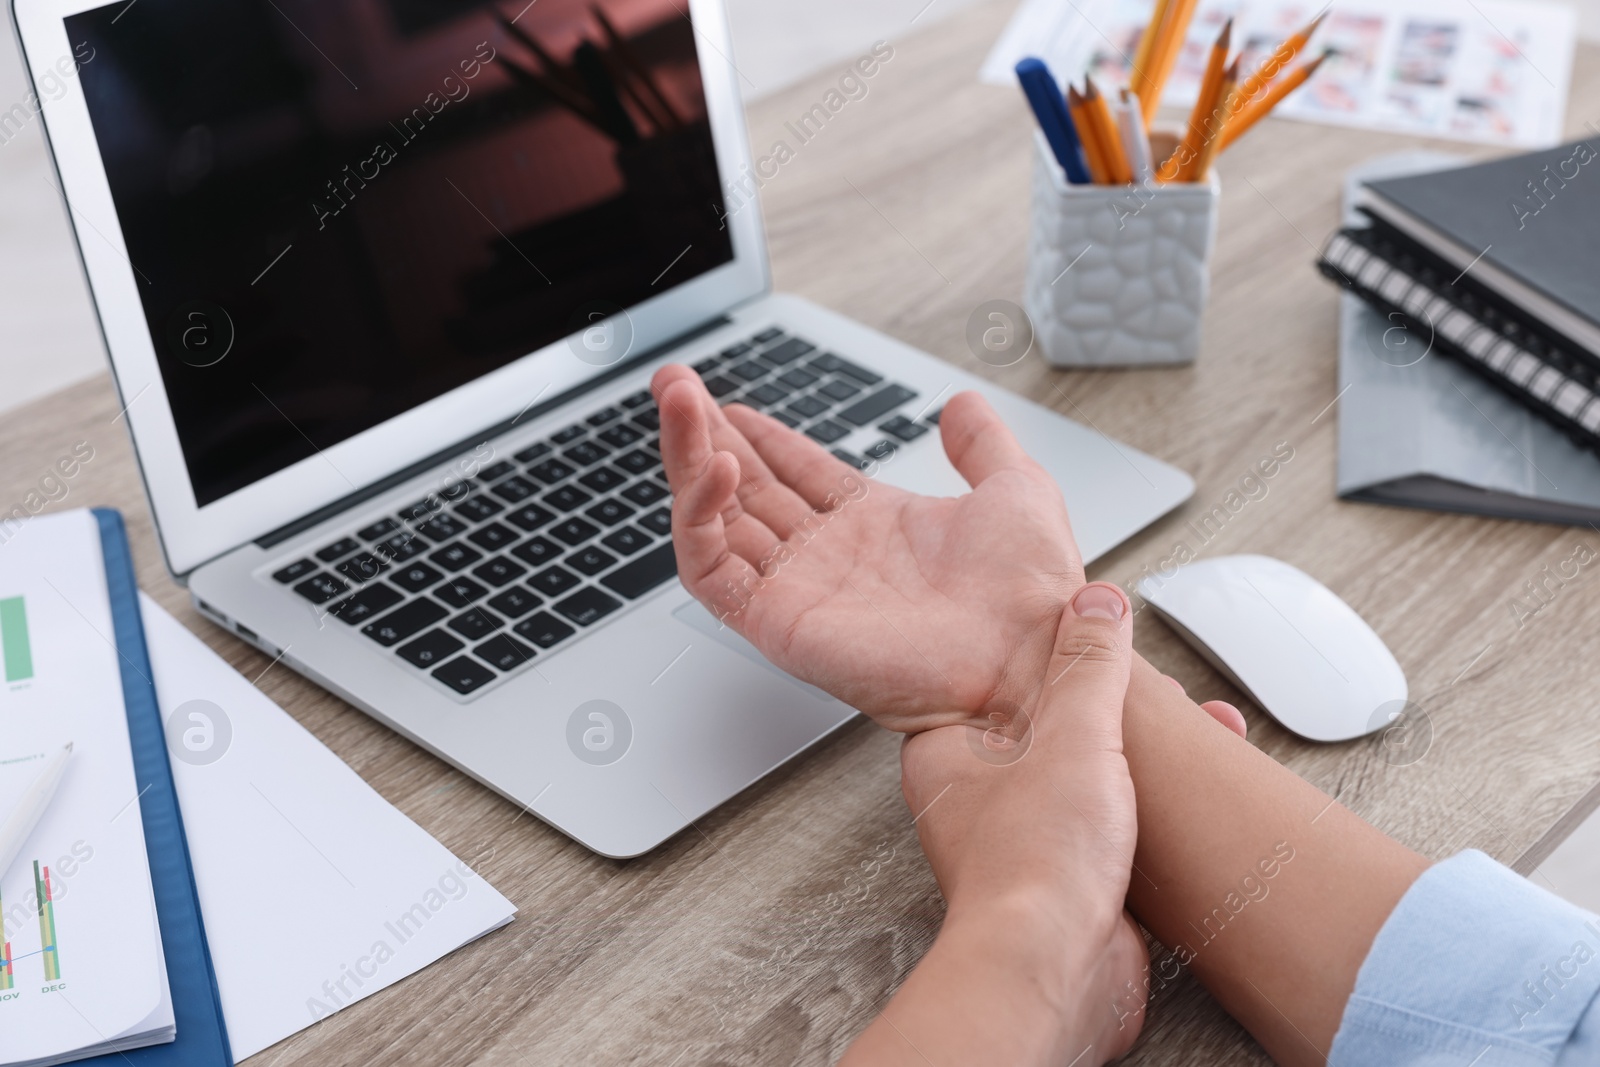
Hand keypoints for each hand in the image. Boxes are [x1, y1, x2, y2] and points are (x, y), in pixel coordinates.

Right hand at [653, 365, 1085, 732]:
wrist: (1032, 651)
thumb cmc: (1032, 591)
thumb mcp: (1015, 487)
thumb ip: (982, 443)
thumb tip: (960, 404)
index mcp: (872, 525)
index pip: (791, 473)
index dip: (757, 436)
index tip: (722, 402)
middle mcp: (827, 557)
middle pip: (742, 489)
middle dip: (702, 434)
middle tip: (673, 384)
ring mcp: (798, 589)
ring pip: (714, 521)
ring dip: (687, 459)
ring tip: (676, 403)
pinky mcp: (779, 622)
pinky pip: (713, 573)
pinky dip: (699, 520)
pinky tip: (713, 469)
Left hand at [843, 582, 1146, 1064]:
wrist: (1058, 972)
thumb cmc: (1033, 869)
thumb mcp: (1073, 735)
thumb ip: (1087, 666)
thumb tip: (1096, 606)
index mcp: (945, 754)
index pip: (989, 682)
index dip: (1041, 655)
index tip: (1085, 633)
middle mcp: (973, 800)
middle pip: (1043, 727)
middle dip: (1107, 705)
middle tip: (1150, 687)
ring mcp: (1020, 840)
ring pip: (1081, 775)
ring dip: (1136, 755)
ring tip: (1188, 728)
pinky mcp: (1065, 879)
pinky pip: (1108, 824)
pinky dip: (1148, 806)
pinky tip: (1185, 796)